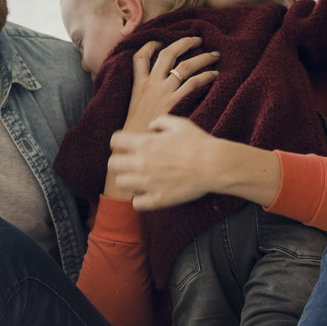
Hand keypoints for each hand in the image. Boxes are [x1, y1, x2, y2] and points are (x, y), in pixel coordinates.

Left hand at [109, 115, 277, 210]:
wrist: (214, 165)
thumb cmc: (199, 143)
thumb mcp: (180, 124)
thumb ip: (161, 122)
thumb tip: (150, 126)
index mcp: (145, 143)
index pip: (115, 141)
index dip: (119, 143)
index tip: (127, 146)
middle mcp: (142, 163)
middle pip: (112, 164)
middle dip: (120, 162)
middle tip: (131, 164)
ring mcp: (148, 183)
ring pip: (120, 183)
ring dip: (128, 180)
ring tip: (140, 179)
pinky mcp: (158, 199)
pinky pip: (136, 203)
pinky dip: (140, 199)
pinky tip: (148, 193)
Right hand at [123, 37, 218, 134]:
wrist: (135, 143)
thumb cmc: (134, 131)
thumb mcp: (132, 108)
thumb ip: (141, 96)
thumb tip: (151, 94)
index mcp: (138, 84)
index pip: (140, 57)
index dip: (150, 45)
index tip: (160, 42)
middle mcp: (151, 84)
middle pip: (167, 54)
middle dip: (184, 43)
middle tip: (197, 39)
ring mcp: (164, 92)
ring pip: (184, 66)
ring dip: (201, 57)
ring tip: (213, 55)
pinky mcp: (175, 102)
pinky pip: (193, 83)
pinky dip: (205, 76)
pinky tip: (214, 75)